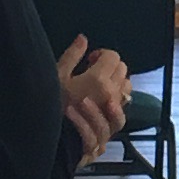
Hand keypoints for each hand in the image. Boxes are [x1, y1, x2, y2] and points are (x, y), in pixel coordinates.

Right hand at [57, 35, 130, 155]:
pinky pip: (124, 105)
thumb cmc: (52, 108)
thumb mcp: (56, 77)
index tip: (89, 60)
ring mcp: (114, 109)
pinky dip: (117, 99)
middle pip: (122, 69)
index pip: (113, 56)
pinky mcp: (113, 123)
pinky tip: (105, 101)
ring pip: (127, 87)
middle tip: (94, 70)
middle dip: (110, 65)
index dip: (102, 54)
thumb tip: (83, 39)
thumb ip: (72, 55)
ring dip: (117, 81)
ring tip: (101, 85)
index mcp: (98, 79)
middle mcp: (111, 93)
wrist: (55, 140)